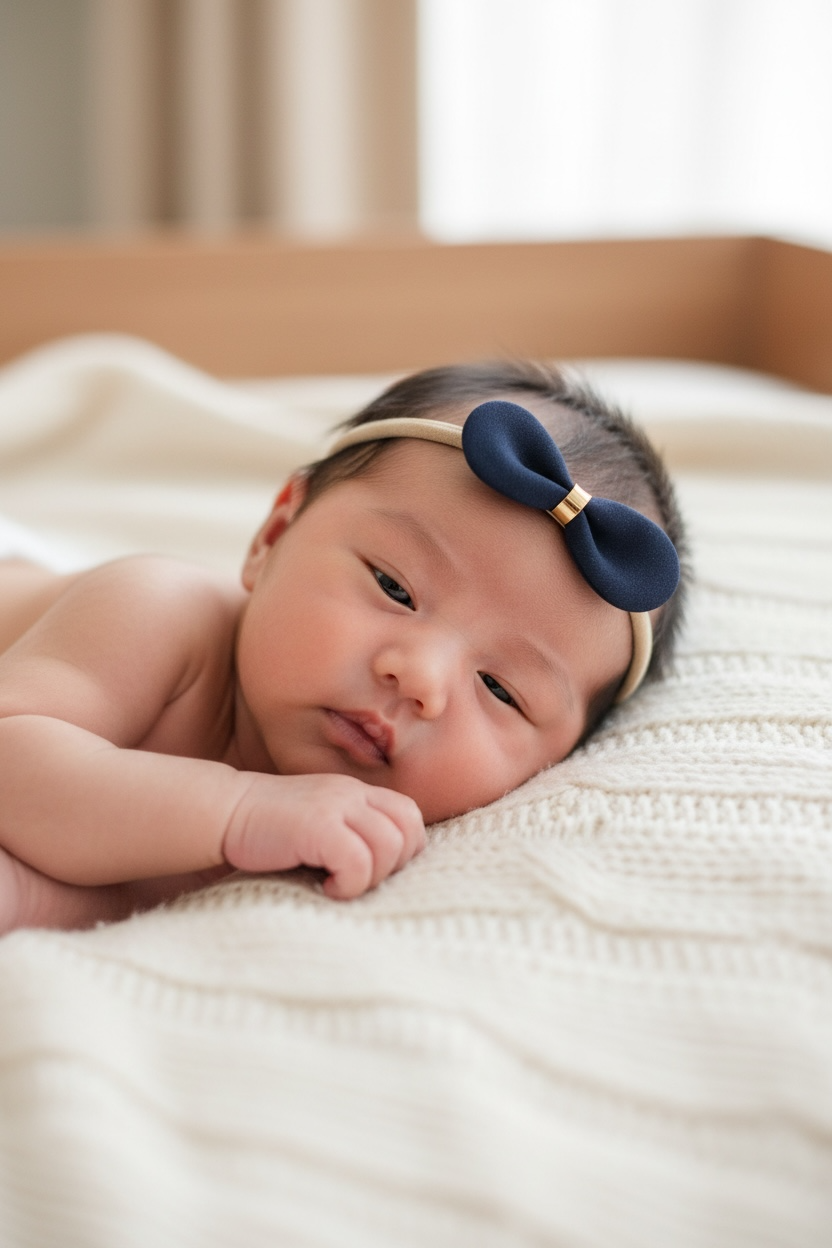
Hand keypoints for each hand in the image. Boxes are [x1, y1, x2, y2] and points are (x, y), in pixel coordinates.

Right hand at [222, 773, 425, 899]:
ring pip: (389, 847)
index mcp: (356, 792)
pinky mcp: (318, 825)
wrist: (224, 812)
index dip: (402, 850)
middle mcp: (352, 793)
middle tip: (356, 881)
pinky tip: (325, 888)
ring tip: (337, 885)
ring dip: (369, 878)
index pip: (410, 817)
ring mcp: (336, 806)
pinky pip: (358, 861)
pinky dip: (349, 884)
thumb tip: (386, 875)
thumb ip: (351, 834)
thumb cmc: (271, 832)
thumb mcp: (320, 824)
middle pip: (408, 831)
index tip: (370, 871)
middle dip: (391, 867)